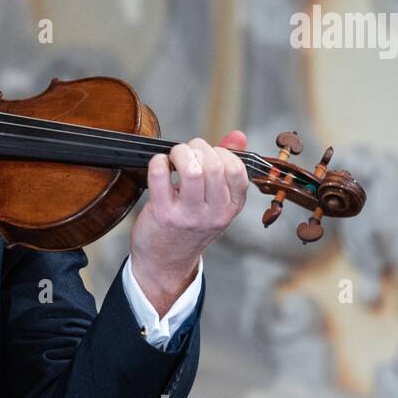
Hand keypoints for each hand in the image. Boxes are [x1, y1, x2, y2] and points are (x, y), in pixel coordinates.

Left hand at [129, 131, 247, 315]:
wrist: (164, 262)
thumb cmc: (189, 226)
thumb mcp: (215, 201)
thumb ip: (227, 166)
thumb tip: (239, 135)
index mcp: (231, 207)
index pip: (237, 169)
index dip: (221, 152)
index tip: (207, 154)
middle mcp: (214, 213)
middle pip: (215, 166)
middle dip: (198, 148)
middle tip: (187, 151)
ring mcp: (190, 215)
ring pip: (192, 170)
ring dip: (180, 153)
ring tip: (174, 156)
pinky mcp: (164, 215)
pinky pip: (161, 176)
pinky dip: (158, 162)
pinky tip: (158, 164)